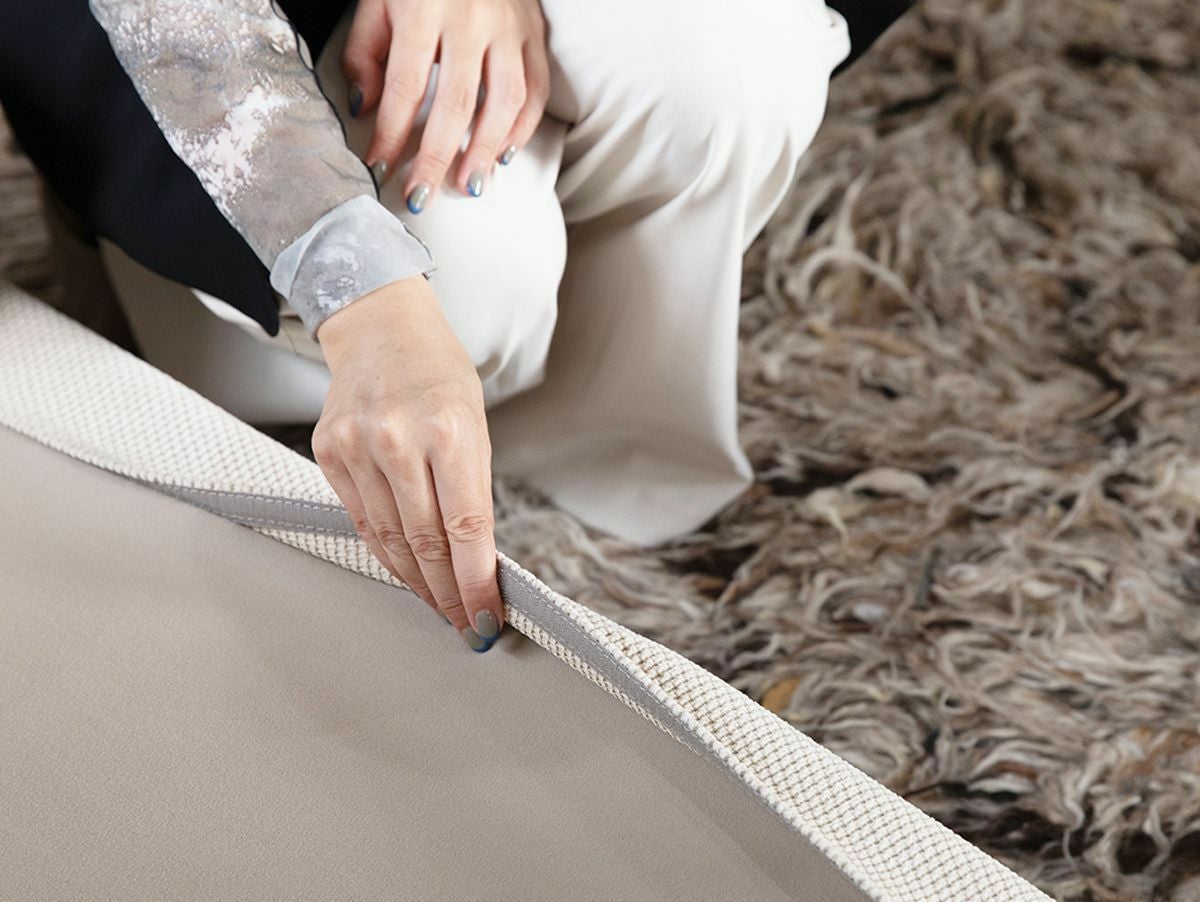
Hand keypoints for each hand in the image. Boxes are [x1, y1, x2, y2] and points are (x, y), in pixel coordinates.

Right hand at [312, 275, 503, 651]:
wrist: (380, 325)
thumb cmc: (437, 372)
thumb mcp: (476, 422)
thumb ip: (474, 489)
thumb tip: (478, 559)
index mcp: (449, 429)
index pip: (467, 527)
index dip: (477, 583)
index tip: (486, 615)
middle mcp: (399, 439)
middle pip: (426, 543)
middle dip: (449, 594)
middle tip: (464, 623)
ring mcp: (357, 447)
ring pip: (390, 540)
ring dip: (418, 583)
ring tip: (439, 605)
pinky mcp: (329, 454)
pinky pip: (363, 521)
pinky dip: (387, 553)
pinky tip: (406, 572)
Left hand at [343, 0, 549, 207]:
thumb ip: (365, 52)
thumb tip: (364, 108)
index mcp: (423, 7)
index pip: (406, 85)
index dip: (391, 132)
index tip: (379, 166)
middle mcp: (470, 19)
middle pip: (456, 104)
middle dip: (436, 157)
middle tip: (422, 195)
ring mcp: (508, 27)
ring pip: (504, 102)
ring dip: (485, 151)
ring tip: (468, 185)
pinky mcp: (534, 33)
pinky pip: (536, 90)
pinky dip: (522, 127)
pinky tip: (504, 154)